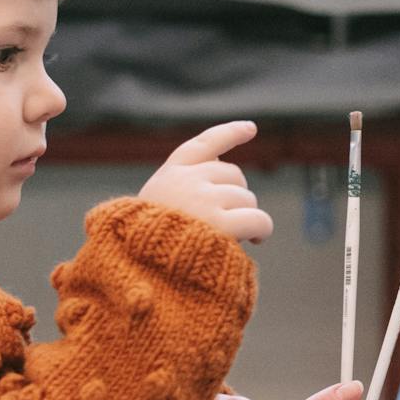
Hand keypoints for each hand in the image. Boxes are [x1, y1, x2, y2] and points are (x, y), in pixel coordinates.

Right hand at [137, 121, 273, 243]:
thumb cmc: (147, 248)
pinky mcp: (220, 224)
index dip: (230, 134)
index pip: (204, 144)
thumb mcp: (153, 209)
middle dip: (237, 197)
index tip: (251, 128)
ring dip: (246, 217)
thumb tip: (223, 171)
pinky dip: (262, 229)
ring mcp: (202, 199)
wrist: (137, 272)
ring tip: (230, 239)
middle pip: (233, 174)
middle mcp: (185, 180)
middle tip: (229, 223)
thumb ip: (182, 190)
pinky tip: (256, 240)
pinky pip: (258, 219)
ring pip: (246, 198)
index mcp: (169, 175)